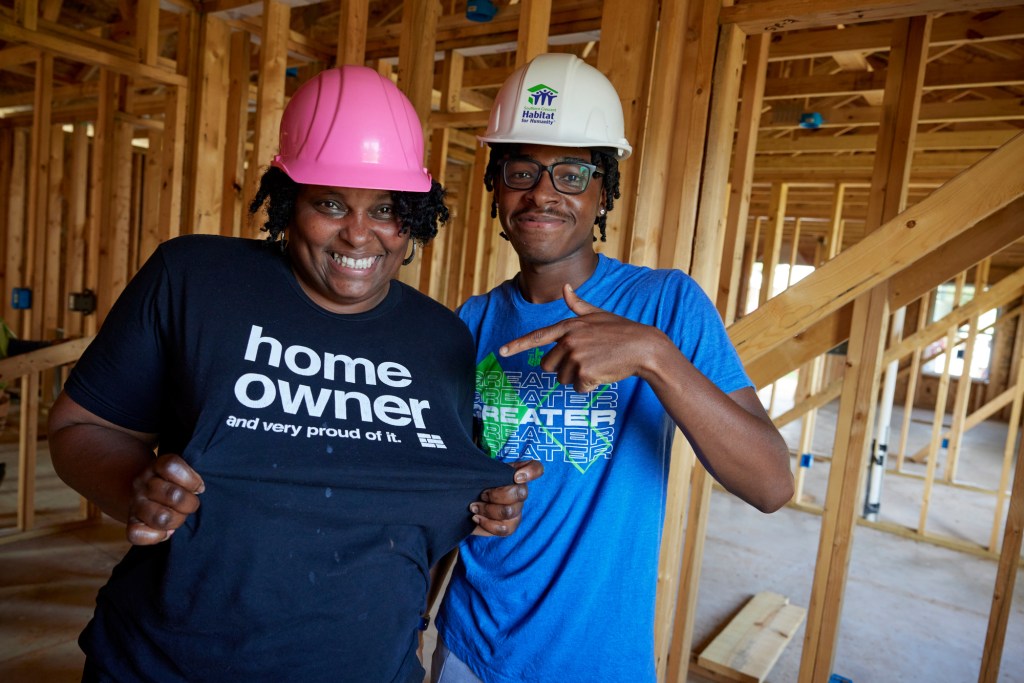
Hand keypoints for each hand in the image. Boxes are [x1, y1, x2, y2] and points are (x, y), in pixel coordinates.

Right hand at [126, 453, 204, 544]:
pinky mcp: (130, 523)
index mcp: (156, 466)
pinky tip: (164, 532)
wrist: (144, 496)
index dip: (191, 479)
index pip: (172, 466)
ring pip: (161, 517)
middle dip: (190, 505)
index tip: (199, 488)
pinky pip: (138, 534)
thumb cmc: (172, 485)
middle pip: (174, 495)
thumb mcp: (180, 474)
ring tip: (178, 518)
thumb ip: (190, 478)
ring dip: (177, 521)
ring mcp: (135, 503)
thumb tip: (198, 489)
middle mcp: (142, 483)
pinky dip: (157, 536)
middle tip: (190, 506)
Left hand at [471, 460, 543, 536]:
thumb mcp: (479, 472)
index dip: (531, 472)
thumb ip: (487, 469)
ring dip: (487, 510)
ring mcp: (517, 510)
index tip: (516, 477)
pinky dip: (487, 524)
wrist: (466, 504)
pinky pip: (504, 528)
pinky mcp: (510, 526)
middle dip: (496, 495)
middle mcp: (520, 491)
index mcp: (515, 474)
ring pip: (509, 512)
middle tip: (482, 494)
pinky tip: (477, 518)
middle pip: (520, 493)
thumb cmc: (474, 486)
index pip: (536, 468)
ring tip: (474, 507)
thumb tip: (488, 471)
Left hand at [499, 284, 669, 392]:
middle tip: (586, 360)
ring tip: (597, 364)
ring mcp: (576, 357)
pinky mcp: (584, 373)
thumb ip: (578, 305)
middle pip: (548, 366)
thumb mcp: (598, 314)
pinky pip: (578, 388)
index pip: (537, 337)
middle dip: (563, 368)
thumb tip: (566, 288)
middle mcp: (568, 341)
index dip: (518, 345)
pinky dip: (589, 386)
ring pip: (563, 379)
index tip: (502, 351)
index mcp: (569, 326)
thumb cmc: (621, 331)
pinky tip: (603, 373)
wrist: (643, 347)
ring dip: (578, 378)